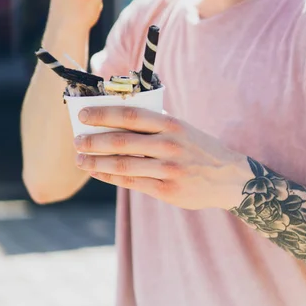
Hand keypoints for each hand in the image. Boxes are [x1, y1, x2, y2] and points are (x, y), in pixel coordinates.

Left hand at [73, 106, 246, 209]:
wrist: (229, 178)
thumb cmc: (198, 148)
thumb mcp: (182, 128)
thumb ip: (154, 124)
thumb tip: (114, 118)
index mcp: (172, 124)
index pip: (130, 115)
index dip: (103, 114)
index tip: (83, 115)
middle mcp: (169, 145)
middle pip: (121, 141)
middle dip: (93, 141)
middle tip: (76, 141)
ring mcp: (168, 169)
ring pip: (123, 164)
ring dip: (96, 161)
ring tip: (80, 159)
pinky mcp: (167, 191)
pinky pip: (131, 183)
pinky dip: (110, 176)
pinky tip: (97, 172)